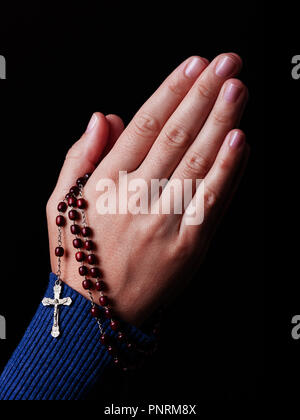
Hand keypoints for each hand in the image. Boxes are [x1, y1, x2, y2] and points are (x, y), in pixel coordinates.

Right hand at [47, 53, 248, 324]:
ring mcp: (163, 221)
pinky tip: (240, 142)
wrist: (96, 310)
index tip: (194, 66)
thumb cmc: (79, 251)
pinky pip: (210, 203)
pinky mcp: (187, 246)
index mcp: (104, 182)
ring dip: (220, 122)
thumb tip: (106, 116)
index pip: (143, 126)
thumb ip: (80, 155)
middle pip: (175, 135)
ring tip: (237, 90)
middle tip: (226, 64)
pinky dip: (226, 171)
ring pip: (196, 162)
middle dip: (203, 95)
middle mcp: (135, 196)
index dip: (171, 92)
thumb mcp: (61, 200)